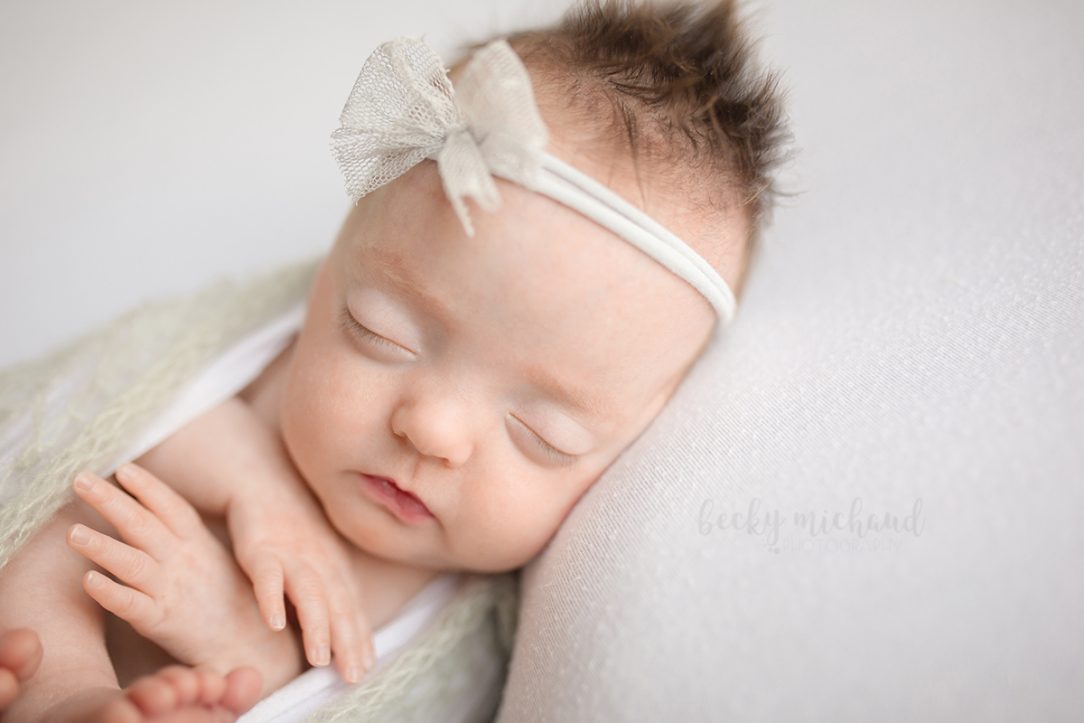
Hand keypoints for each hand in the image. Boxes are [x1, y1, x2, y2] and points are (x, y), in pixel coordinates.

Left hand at [66, 464, 303, 694]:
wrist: (250, 645)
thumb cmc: (228, 599)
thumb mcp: (212, 558)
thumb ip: (184, 538)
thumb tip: (152, 515)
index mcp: (197, 543)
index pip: (170, 506)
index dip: (147, 486)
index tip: (124, 466)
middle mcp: (183, 560)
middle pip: (143, 524)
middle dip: (111, 500)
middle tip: (80, 478)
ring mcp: (172, 590)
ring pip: (133, 562)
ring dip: (102, 546)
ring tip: (72, 533)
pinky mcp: (162, 622)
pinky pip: (132, 605)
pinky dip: (110, 593)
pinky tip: (88, 582)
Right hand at [226, 467, 374, 682]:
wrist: (264, 481)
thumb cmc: (295, 529)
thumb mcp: (321, 562)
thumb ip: (334, 595)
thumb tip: (346, 637)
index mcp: (335, 570)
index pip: (351, 610)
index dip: (358, 640)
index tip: (365, 669)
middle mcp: (319, 564)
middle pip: (337, 606)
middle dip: (347, 641)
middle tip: (354, 675)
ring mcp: (292, 555)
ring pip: (308, 593)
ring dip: (316, 625)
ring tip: (319, 657)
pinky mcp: (260, 548)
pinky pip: (265, 575)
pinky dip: (270, 597)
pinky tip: (273, 621)